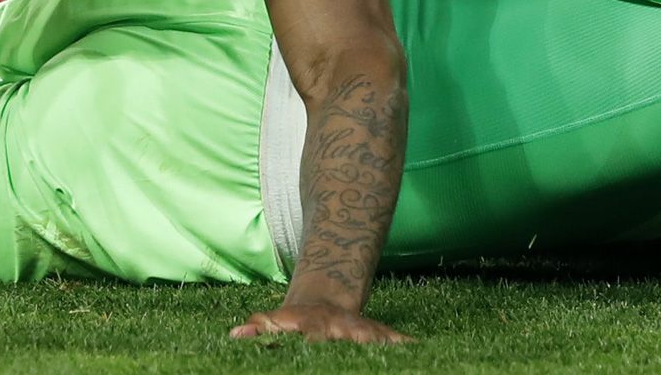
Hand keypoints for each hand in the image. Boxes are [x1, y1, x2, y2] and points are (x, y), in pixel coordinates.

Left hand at [229, 303, 410, 344]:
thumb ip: (259, 327)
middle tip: (357, 364)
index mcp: (316, 327)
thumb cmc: (295, 319)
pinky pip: (397, 341)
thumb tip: (237, 334)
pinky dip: (407, 346)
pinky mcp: (381, 334)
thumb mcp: (275, 319)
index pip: (316, 339)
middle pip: (352, 344)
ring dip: (385, 350)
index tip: (315, 354)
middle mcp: (343, 328)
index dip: (317, 345)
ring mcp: (364, 330)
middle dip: (356, 353)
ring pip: (378, 341)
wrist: (325, 297)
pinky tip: (423, 354)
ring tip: (401, 361)